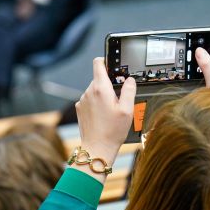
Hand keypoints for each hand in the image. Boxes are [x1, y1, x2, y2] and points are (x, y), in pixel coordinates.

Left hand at [75, 57, 136, 181]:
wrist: (97, 148)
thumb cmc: (112, 131)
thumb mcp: (128, 110)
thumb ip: (129, 91)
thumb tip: (130, 80)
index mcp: (100, 89)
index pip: (98, 63)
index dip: (106, 61)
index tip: (113, 65)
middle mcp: (88, 92)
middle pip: (99, 78)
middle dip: (109, 85)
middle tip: (119, 99)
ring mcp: (82, 100)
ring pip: (94, 90)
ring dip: (103, 95)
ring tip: (111, 111)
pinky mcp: (80, 109)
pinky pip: (90, 100)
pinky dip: (96, 103)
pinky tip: (103, 116)